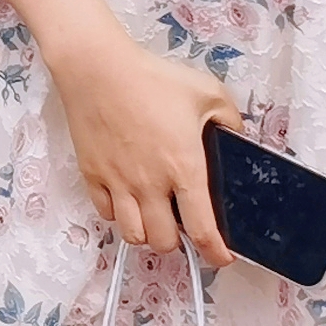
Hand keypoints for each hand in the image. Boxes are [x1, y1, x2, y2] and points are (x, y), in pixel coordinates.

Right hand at [49, 27, 239, 265]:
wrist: (96, 67)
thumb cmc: (151, 78)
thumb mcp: (207, 92)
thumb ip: (229, 119)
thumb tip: (234, 136)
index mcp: (184, 168)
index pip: (202, 228)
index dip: (215, 252)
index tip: (221, 258)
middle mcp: (150, 183)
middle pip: (163, 241)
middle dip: (177, 242)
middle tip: (182, 228)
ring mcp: (117, 181)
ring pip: (132, 235)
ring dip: (146, 234)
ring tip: (153, 219)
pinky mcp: (92, 173)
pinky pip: (105, 212)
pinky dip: (118, 215)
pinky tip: (126, 200)